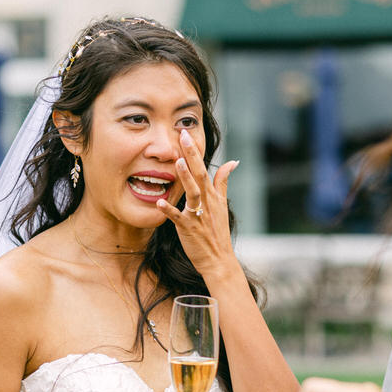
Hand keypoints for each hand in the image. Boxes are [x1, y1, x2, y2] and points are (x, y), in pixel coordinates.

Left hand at [156, 129, 239, 282]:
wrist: (219, 260)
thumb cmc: (218, 232)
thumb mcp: (222, 204)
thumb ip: (223, 182)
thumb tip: (233, 162)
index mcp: (213, 195)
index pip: (204, 168)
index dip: (194, 151)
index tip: (185, 132)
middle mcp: (207, 202)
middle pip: (200, 174)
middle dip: (191, 155)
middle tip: (182, 135)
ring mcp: (198, 215)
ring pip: (192, 193)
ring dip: (185, 178)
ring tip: (177, 163)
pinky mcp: (189, 229)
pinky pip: (178, 218)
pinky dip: (169, 210)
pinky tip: (159, 201)